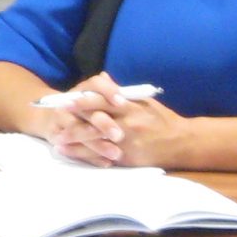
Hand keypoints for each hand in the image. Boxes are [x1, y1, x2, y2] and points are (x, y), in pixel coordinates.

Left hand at [46, 73, 187, 167]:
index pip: (103, 101)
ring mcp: (126, 143)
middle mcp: (127, 124)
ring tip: (57, 141)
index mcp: (131, 107)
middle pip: (95, 122)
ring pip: (96, 142)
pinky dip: (87, 156)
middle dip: (74, 121)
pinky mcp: (127, 158)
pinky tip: (73, 155)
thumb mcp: (144, 100)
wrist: (181, 143)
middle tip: (55, 120)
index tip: (66, 100)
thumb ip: (121, 91)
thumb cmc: (161, 119)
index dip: (83, 101)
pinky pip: (103, 157)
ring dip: (75, 142)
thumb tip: (101, 78)